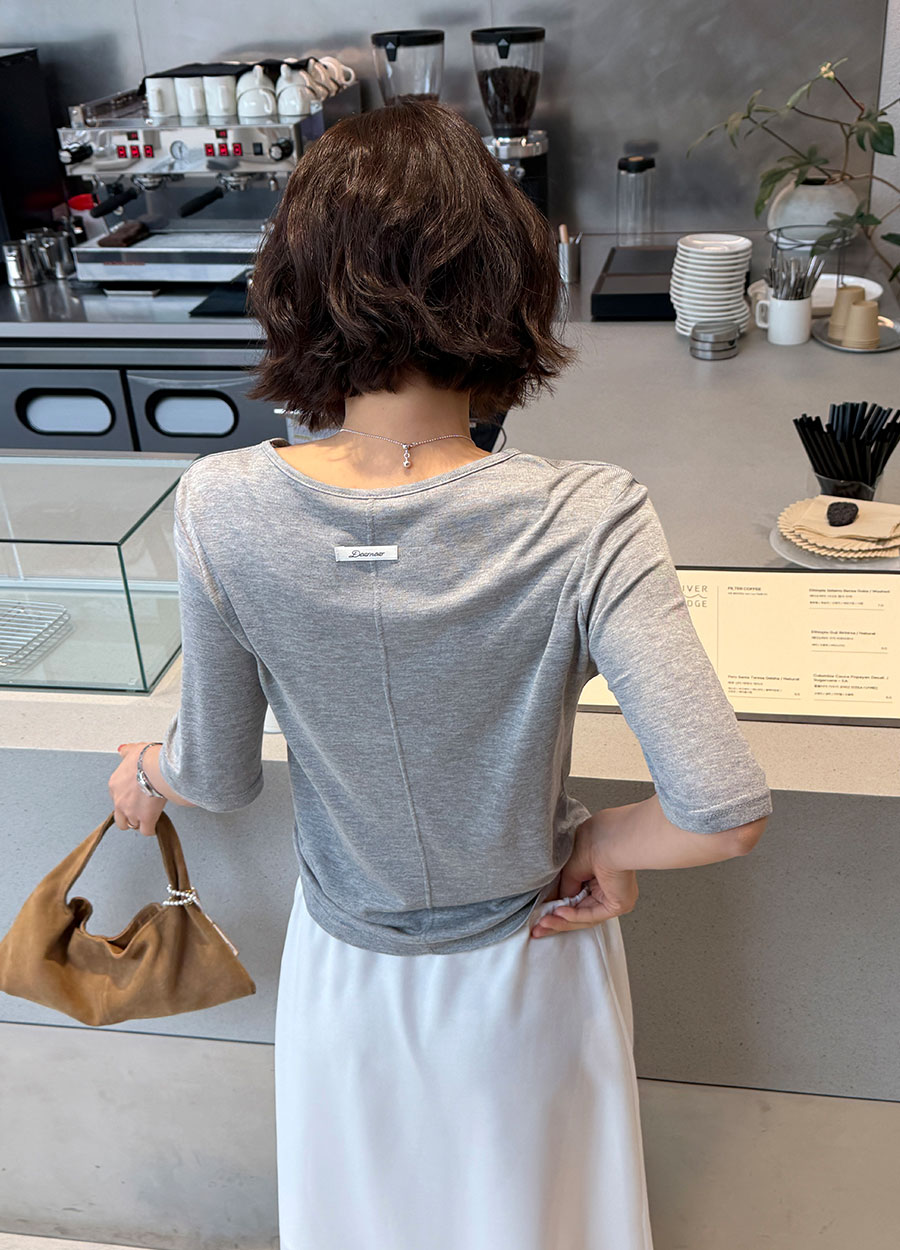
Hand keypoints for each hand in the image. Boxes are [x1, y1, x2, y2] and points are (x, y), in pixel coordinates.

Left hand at [108, 742, 166, 836]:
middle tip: (138, 812)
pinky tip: (155, 825)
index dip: (127, 799)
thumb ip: (127, 751)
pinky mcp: (145, 819)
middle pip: (120, 817)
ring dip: (139, 822)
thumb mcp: (133, 750)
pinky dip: (150, 829)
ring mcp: (131, 811)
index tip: (134, 796)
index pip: (117, 798)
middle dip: (128, 817)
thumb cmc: (145, 758)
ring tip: (147, 818)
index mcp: (115, 785)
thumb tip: (123, 749)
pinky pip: (146, 831)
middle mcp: (119, 801)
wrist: (154, 767)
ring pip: (131, 825)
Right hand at [531, 812, 638, 938]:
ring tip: (543, 923)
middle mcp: (607, 887)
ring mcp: (614, 897)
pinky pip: (593, 914)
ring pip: (584, 916)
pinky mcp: (619, 904)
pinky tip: (559, 914)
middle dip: (556, 922)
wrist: (608, 840)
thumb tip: (557, 905)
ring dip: (561, 921)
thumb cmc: (592, 843)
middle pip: (579, 912)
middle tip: (537, 929)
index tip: (538, 917)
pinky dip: (574, 916)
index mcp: (597, 875)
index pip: (575, 899)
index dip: (555, 910)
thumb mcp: (569, 869)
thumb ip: (564, 887)